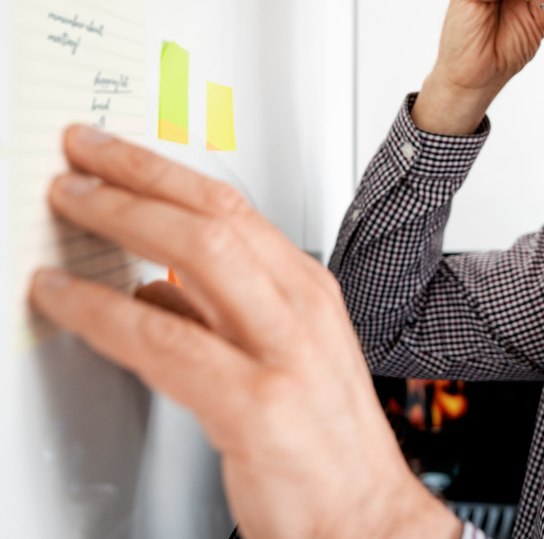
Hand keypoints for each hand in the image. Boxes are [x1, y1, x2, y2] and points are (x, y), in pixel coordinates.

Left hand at [29, 125, 461, 538]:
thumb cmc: (324, 440)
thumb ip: (217, 315)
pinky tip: (67, 300)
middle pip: (214, 215)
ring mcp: (284, 352)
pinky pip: (165, 342)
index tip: (115, 153)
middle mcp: (301, 307)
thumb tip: (150, 286)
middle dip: (138, 175)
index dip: (164, 171)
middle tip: (80, 158)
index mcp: (308, 289)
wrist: (364, 516)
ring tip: (69, 206)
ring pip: (197, 256)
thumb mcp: (281, 354)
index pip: (231, 207)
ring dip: (121, 220)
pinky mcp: (257, 404)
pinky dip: (104, 312)